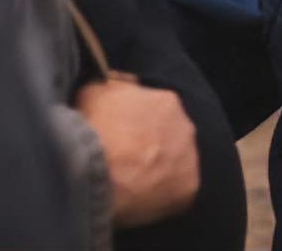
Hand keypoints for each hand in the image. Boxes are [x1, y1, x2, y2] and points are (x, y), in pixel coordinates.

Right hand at [75, 77, 200, 227]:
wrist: (93, 170)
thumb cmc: (92, 128)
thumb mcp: (94, 91)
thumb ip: (112, 84)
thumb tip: (117, 82)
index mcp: (166, 101)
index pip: (152, 111)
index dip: (133, 125)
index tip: (118, 136)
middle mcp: (185, 126)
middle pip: (166, 136)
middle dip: (148, 146)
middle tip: (125, 160)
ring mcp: (190, 158)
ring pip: (174, 163)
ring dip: (157, 169)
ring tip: (131, 182)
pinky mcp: (188, 188)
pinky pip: (176, 191)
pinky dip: (161, 195)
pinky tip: (140, 200)